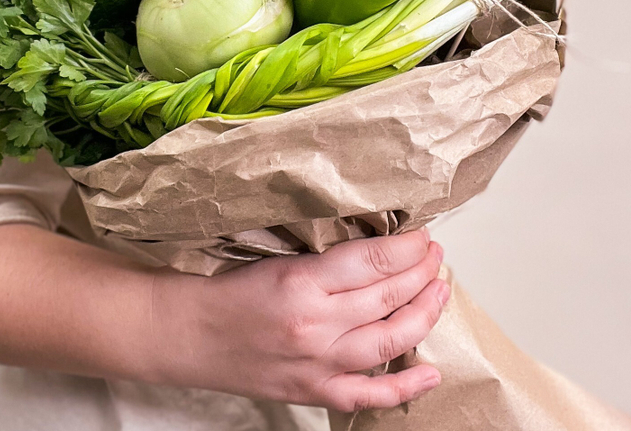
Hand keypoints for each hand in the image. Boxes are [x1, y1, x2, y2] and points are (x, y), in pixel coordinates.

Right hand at [152, 229, 448, 410]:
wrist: (191, 334)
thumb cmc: (228, 288)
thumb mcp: (277, 256)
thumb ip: (324, 257)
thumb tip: (375, 248)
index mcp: (302, 280)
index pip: (372, 260)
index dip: (406, 247)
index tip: (421, 236)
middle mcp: (315, 323)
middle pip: (387, 297)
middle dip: (420, 273)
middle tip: (435, 256)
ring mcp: (318, 363)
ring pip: (388, 341)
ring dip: (422, 315)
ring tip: (439, 291)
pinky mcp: (313, 391)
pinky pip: (369, 395)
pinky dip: (405, 387)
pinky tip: (431, 371)